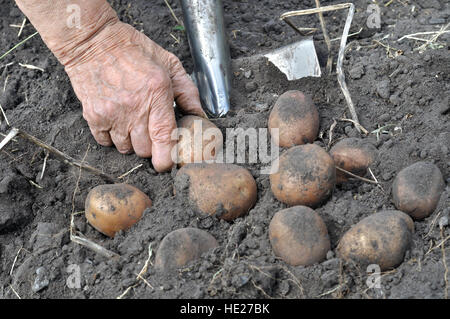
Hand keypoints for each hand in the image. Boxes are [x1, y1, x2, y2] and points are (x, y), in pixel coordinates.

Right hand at [64, 22, 204, 171]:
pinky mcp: (93, 116)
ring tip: (131, 121)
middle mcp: (134, 108)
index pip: (164, 139)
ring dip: (131, 141)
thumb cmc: (133, 50)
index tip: (168, 162)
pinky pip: (105, 142)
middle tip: (150, 130)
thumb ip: (188, 92)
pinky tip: (115, 121)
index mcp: (157, 94)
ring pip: (125, 148)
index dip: (167, 159)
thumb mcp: (169, 63)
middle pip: (145, 150)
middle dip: (150, 146)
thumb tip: (200, 115)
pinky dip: (111, 137)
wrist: (92, 40)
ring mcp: (112, 114)